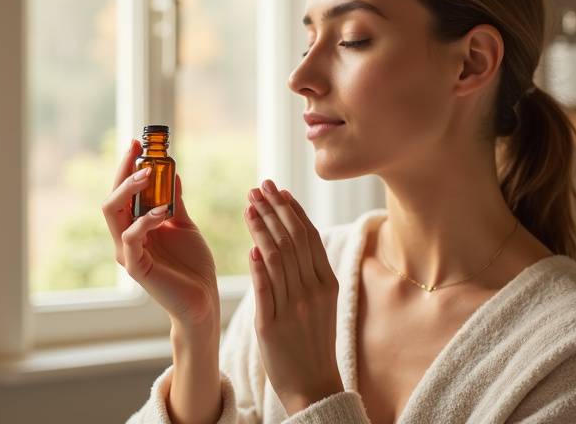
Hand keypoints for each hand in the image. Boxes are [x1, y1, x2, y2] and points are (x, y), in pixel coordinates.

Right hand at [102, 139, 219, 329]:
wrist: (203, 299)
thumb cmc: (193, 266)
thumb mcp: (184, 226)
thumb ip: (174, 202)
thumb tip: (172, 174)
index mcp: (136, 227)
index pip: (123, 192)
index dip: (127, 167)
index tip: (138, 143)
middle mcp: (126, 237)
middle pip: (112, 198)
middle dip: (123, 171)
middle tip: (139, 151)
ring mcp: (128, 252)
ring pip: (113, 213)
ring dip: (130, 189)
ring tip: (150, 174)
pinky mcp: (136, 267)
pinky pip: (131, 237)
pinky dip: (144, 220)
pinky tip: (163, 212)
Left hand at [243, 179, 344, 414]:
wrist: (314, 387)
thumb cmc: (314, 343)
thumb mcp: (321, 304)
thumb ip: (308, 273)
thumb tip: (288, 240)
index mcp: (327, 284)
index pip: (308, 237)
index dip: (292, 210)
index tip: (277, 189)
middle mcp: (312, 292)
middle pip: (292, 240)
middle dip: (274, 210)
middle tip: (258, 187)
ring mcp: (293, 309)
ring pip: (277, 258)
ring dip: (262, 228)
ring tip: (248, 206)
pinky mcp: (272, 326)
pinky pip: (265, 290)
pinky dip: (259, 267)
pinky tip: (250, 247)